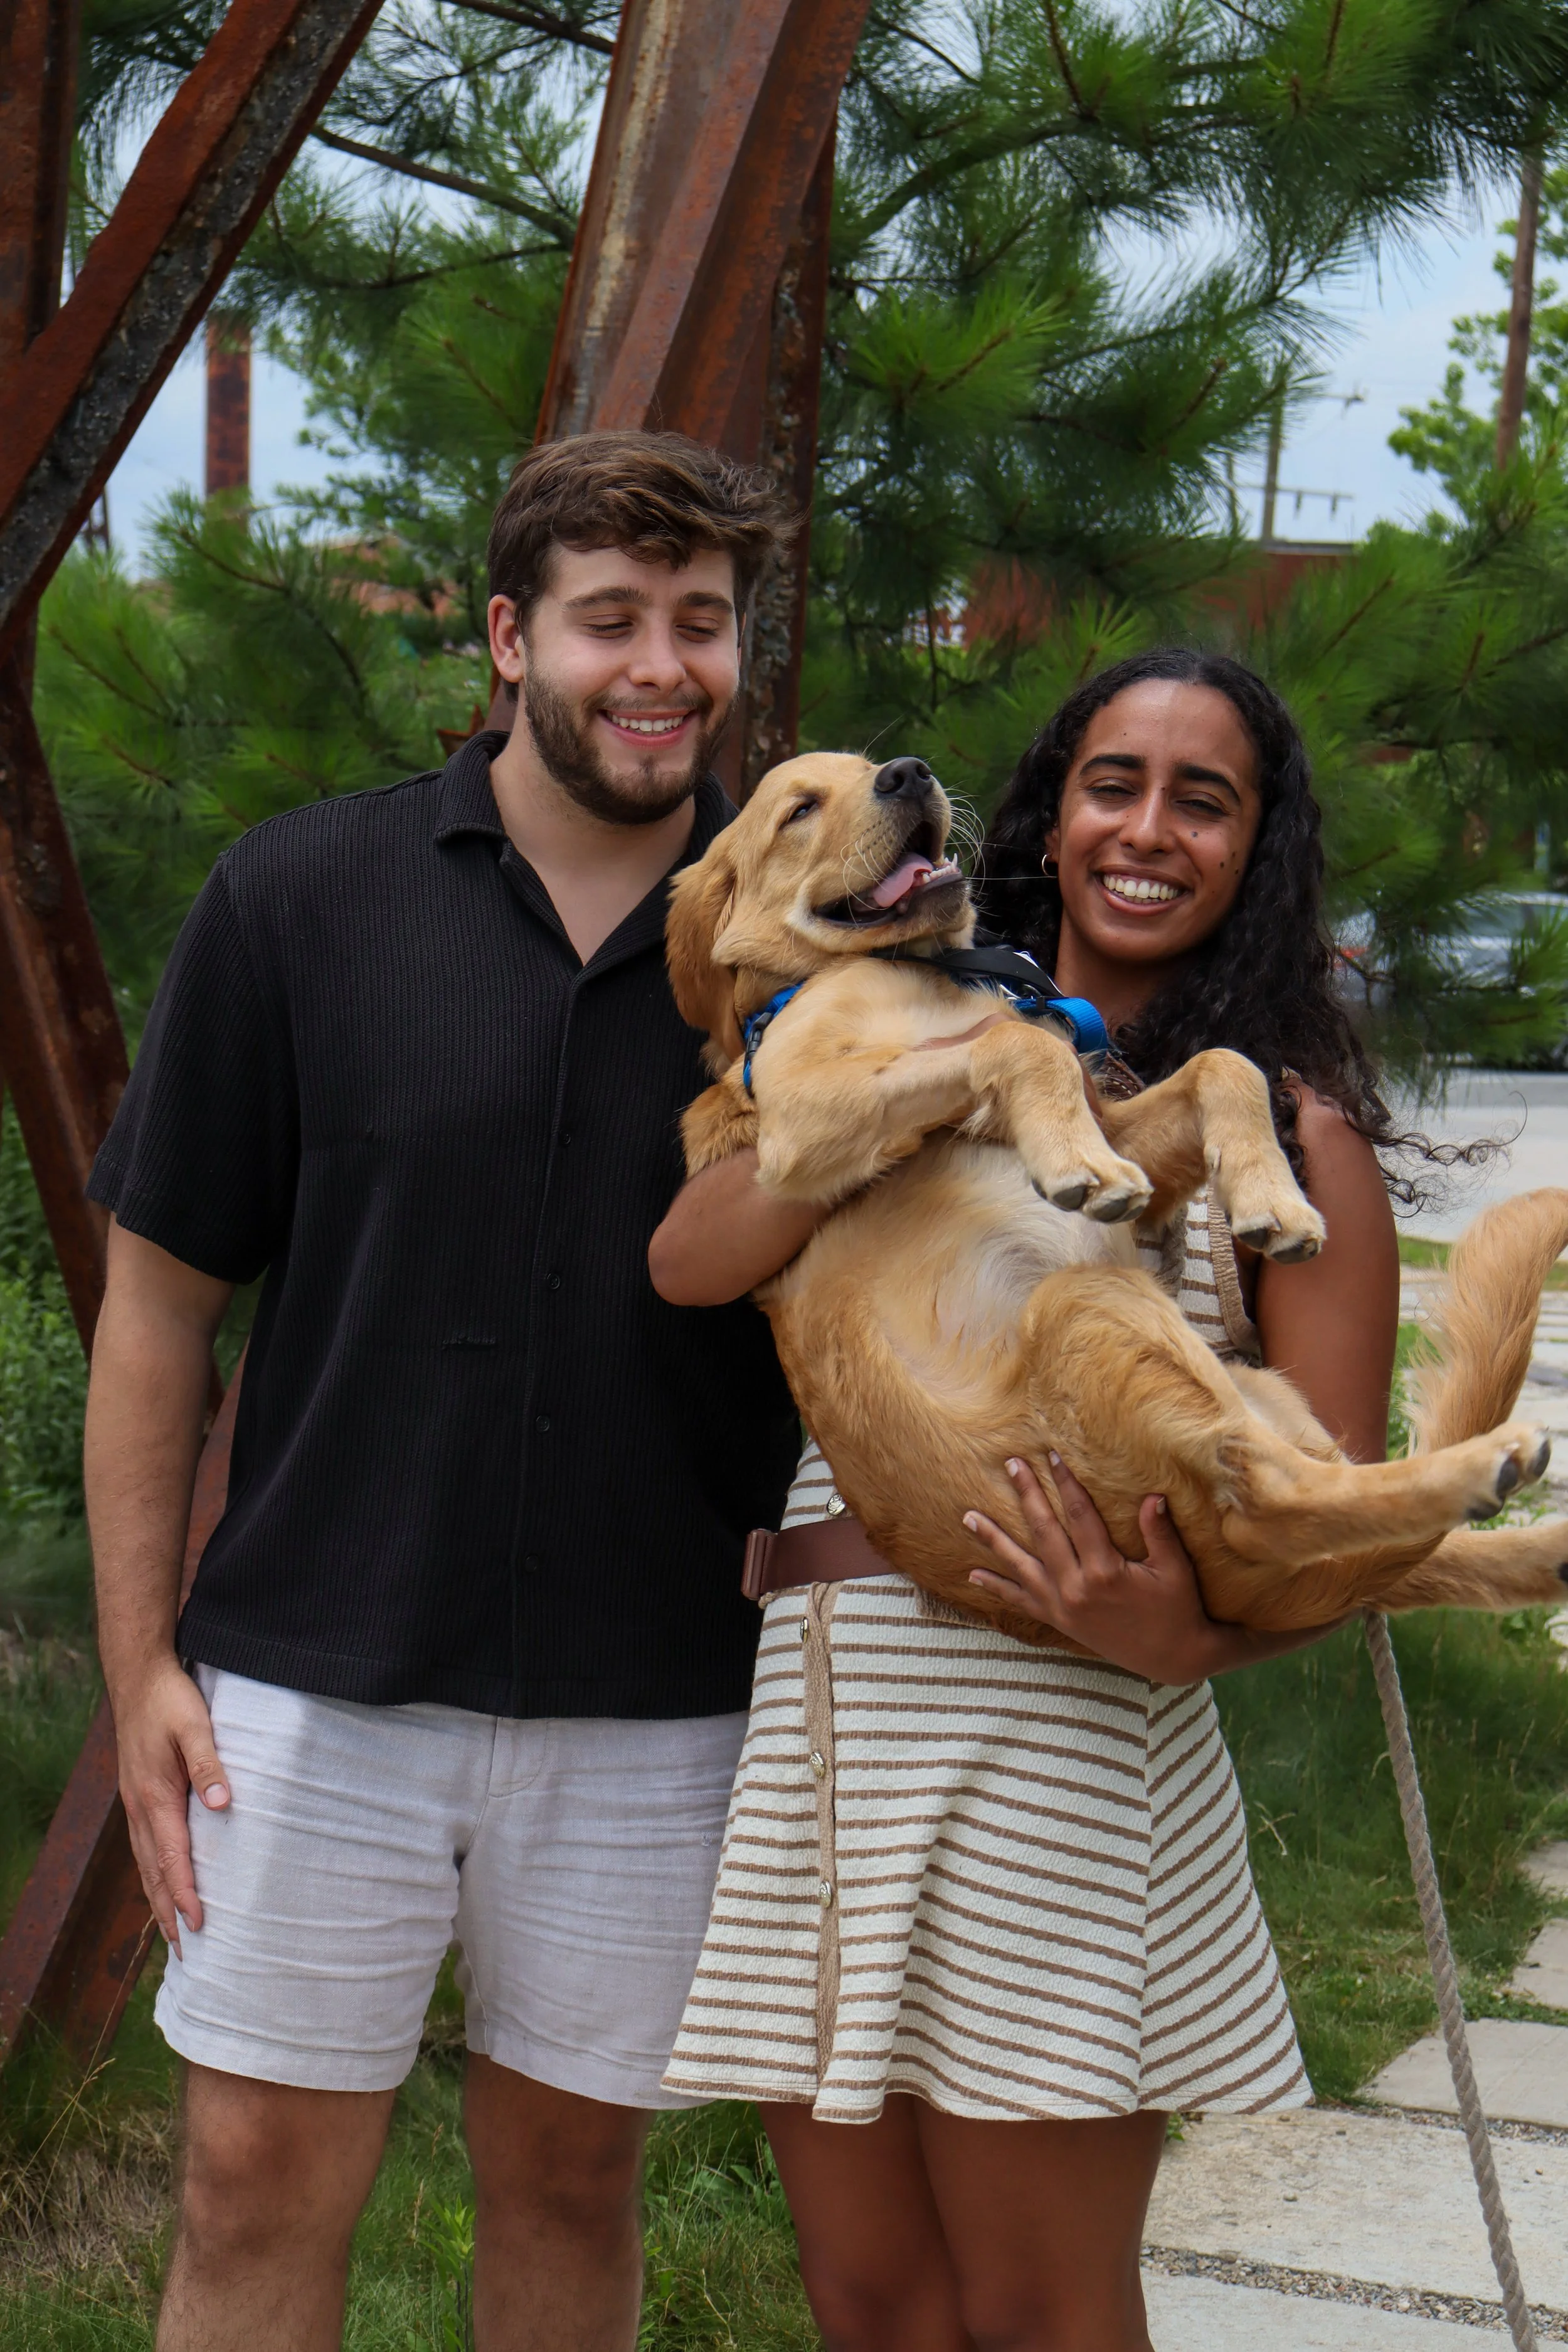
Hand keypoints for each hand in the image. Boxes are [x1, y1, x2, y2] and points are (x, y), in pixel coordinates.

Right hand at [113, 1655, 228, 1950]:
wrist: (138, 1676)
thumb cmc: (170, 1700)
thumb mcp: (194, 1725)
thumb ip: (209, 1763)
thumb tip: (224, 1804)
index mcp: (156, 1797)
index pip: (173, 1857)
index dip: (186, 1893)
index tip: (200, 1925)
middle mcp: (141, 1807)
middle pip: (154, 1872)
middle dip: (169, 1912)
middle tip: (186, 1951)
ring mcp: (136, 1803)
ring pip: (146, 1863)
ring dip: (158, 1898)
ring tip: (173, 1932)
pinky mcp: (139, 1795)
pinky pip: (144, 1846)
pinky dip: (153, 1873)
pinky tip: (162, 1882)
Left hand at [963, 1454, 1325, 1681]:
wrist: (1173, 1657)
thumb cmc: (1178, 1609)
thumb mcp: (1175, 1570)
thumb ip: (1159, 1532)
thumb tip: (1152, 1495)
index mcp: (1104, 1571)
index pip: (1080, 1515)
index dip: (1067, 1483)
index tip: (1053, 1456)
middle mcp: (1076, 1588)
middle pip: (1044, 1531)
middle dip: (1027, 1495)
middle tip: (1011, 1465)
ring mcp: (1063, 1607)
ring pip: (1020, 1566)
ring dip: (994, 1540)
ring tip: (968, 1517)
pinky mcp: (1059, 1621)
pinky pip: (1021, 1601)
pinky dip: (997, 1588)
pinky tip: (973, 1575)